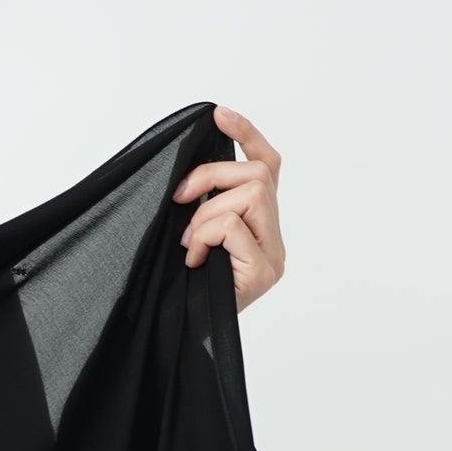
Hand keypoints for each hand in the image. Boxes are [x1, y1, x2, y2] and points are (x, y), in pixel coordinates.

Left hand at [173, 105, 285, 311]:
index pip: (269, 167)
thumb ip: (204, 204)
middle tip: (178, 198)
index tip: (219, 115)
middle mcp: (275, 240)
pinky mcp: (264, 273)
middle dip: (210, 176)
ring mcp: (274, 257)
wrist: (176, 335)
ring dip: (207, 212)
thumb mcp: (191, 233)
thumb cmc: (181, 286)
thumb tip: (190, 171)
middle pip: (257, 174)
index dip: (247, 136)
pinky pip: (233, 226)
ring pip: (250, 194)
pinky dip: (205, 235)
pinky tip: (194, 259)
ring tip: (189, 243)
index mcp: (262, 228)